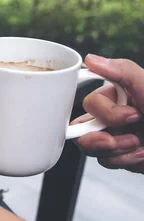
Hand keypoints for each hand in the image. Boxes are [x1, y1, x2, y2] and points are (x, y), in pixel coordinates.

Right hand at [73, 55, 143, 172]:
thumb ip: (122, 72)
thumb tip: (92, 59)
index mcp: (121, 96)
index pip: (90, 103)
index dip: (105, 113)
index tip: (132, 115)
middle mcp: (115, 115)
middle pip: (82, 127)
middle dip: (103, 138)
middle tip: (130, 138)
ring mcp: (117, 136)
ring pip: (91, 147)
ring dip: (119, 151)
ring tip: (141, 147)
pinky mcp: (122, 155)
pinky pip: (106, 161)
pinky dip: (125, 161)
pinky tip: (143, 155)